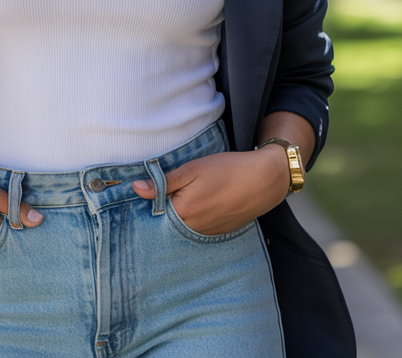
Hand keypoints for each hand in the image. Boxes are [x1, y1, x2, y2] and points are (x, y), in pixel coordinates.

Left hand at [131, 149, 289, 235]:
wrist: (264, 180)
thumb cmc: (227, 170)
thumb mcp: (192, 169)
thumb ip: (164, 181)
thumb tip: (137, 188)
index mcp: (183, 211)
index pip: (155, 209)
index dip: (153, 196)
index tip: (152, 184)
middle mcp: (193, 228)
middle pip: (168, 218)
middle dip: (166, 204)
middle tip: (173, 185)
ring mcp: (207, 232)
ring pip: (184, 223)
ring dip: (182, 210)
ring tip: (194, 191)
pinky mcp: (219, 231)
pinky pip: (198, 226)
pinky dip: (196, 215)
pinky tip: (205, 200)